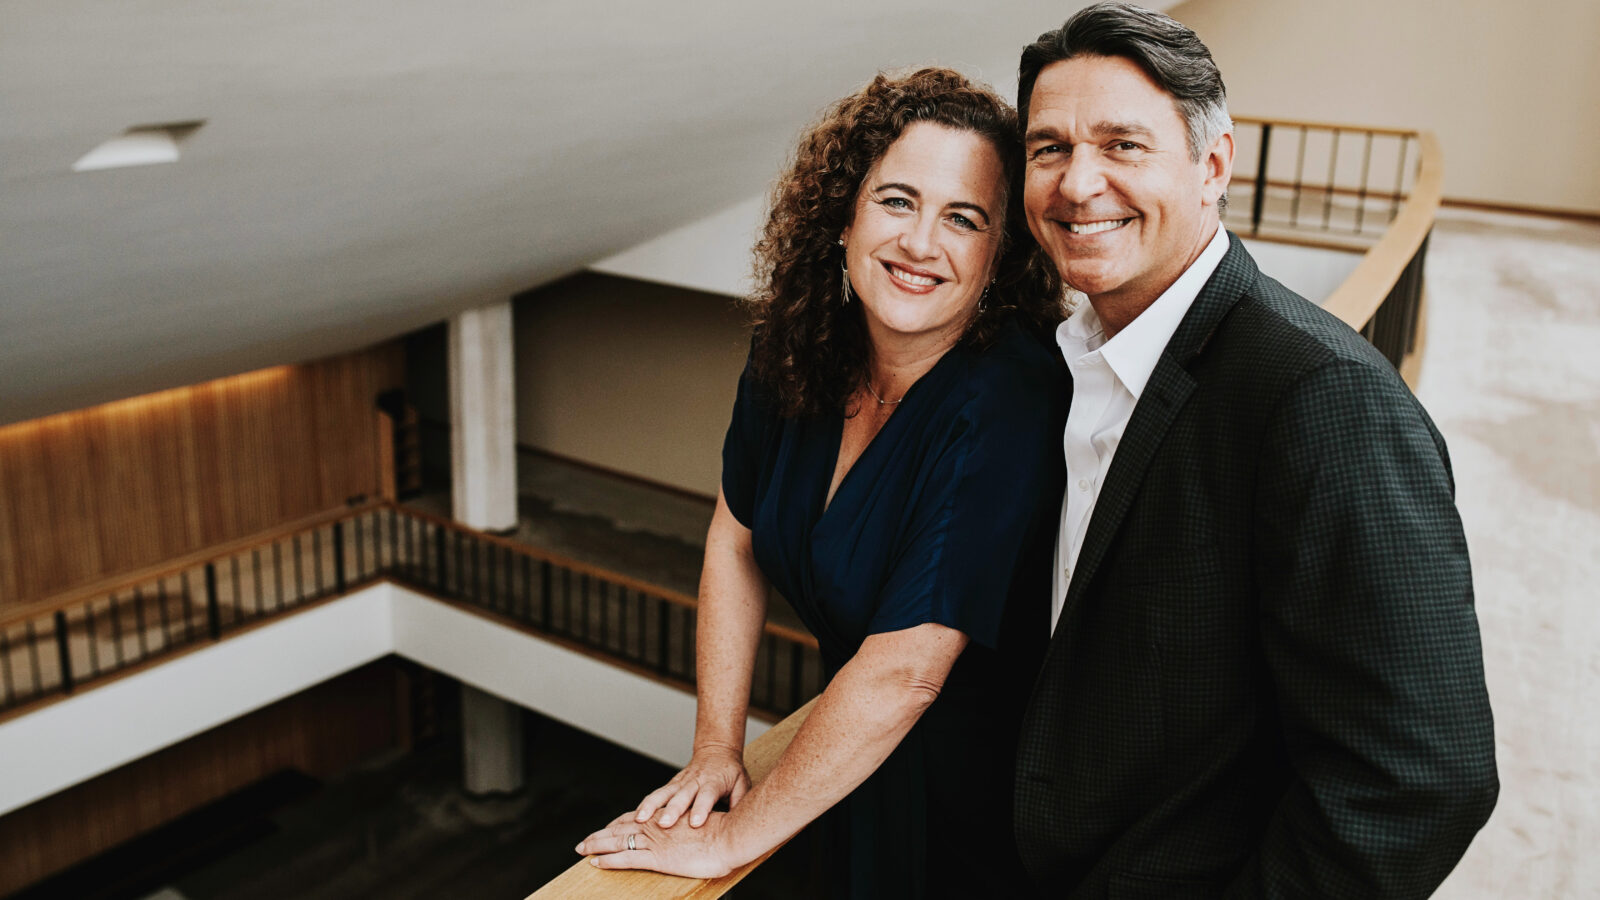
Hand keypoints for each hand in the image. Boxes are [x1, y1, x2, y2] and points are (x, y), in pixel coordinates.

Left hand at [576, 809, 740, 878]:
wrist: (731, 837)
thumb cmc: (724, 832)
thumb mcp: (703, 825)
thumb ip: (689, 826)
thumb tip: (689, 830)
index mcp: (666, 818)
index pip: (634, 819)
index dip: (617, 824)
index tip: (606, 828)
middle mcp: (656, 827)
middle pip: (620, 828)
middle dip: (600, 835)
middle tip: (583, 842)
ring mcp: (655, 842)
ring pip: (618, 842)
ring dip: (597, 845)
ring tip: (581, 849)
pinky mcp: (658, 859)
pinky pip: (627, 859)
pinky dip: (609, 860)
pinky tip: (596, 863)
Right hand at [632, 746, 750, 827]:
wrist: (716, 751)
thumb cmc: (731, 772)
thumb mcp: (742, 784)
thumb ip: (739, 802)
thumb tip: (739, 824)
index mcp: (713, 781)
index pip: (707, 796)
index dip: (701, 809)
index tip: (695, 823)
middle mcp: (695, 781)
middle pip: (682, 796)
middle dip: (672, 810)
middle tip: (664, 824)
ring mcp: (680, 781)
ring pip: (663, 793)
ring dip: (651, 806)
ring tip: (640, 819)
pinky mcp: (671, 784)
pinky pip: (656, 794)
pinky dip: (645, 805)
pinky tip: (634, 816)